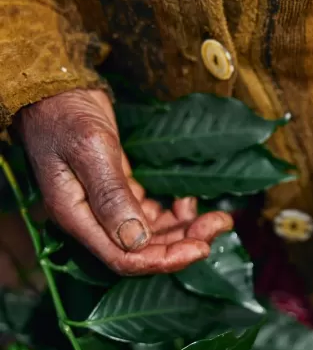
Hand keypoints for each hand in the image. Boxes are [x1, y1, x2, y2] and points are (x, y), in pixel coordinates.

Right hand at [15, 89, 231, 274]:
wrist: (56, 90)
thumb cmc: (66, 115)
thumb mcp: (90, 150)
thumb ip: (111, 195)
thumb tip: (136, 240)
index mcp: (77, 217)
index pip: (123, 258)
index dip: (164, 260)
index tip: (201, 249)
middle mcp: (93, 219)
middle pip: (143, 250)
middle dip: (184, 243)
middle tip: (219, 225)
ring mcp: (108, 208)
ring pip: (153, 234)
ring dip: (185, 230)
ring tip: (217, 218)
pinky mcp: (121, 193)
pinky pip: (152, 215)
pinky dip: (175, 214)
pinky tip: (189, 201)